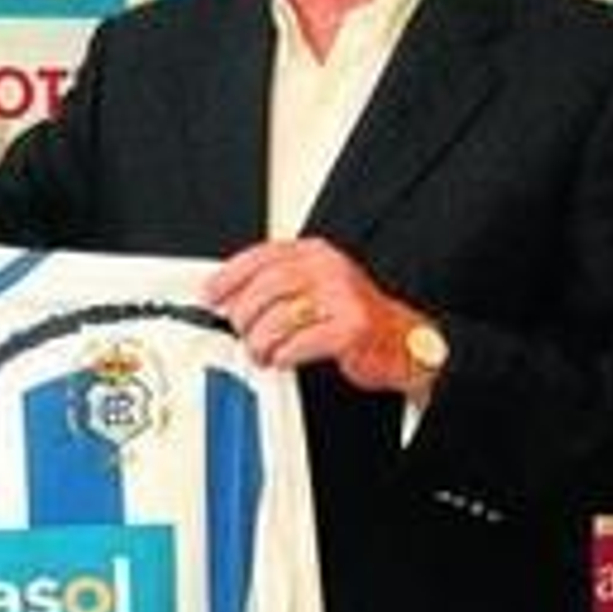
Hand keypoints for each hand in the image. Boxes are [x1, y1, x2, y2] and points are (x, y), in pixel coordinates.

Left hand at [204, 236, 427, 391]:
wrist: (401, 341)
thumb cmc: (352, 317)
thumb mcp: (315, 288)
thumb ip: (277, 287)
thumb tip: (229, 298)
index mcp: (316, 254)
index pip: (262, 256)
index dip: (230, 276)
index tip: (211, 294)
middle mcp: (329, 269)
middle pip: (266, 287)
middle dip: (244, 314)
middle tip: (240, 331)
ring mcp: (342, 297)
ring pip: (279, 317)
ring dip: (261, 341)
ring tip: (261, 351)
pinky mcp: (350, 328)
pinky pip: (300, 343)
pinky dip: (283, 354)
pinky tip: (283, 357)